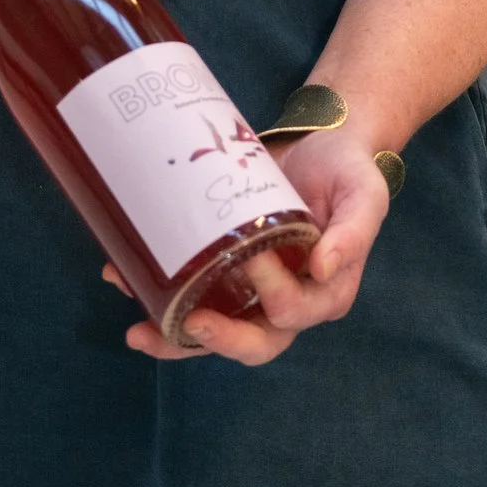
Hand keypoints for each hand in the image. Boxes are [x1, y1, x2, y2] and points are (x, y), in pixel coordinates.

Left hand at [111, 123, 395, 367]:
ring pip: (216, 332)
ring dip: (176, 337)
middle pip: (255, 342)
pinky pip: (194, 297)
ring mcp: (254, 294)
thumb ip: (354, 230)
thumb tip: (326, 268)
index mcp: (326, 292)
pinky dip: (159, 299)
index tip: (254, 259)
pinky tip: (121, 280)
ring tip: (137, 330)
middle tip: (188, 322)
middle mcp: (290, 303)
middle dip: (219, 339)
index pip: (294, 311)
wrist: (321, 144)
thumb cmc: (347, 171)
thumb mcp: (364, 193)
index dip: (273, 295)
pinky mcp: (225, 274)